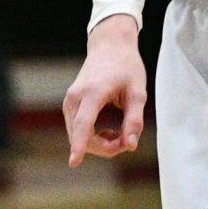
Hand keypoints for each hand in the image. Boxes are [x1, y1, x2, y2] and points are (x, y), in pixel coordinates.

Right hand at [64, 15, 145, 165]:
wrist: (109, 46)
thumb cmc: (126, 66)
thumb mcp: (138, 91)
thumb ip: (134, 119)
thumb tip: (130, 145)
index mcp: (94, 91)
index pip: (84, 123)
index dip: (80, 144)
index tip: (74, 162)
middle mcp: (76, 97)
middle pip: (82, 135)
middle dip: (104, 146)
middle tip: (127, 140)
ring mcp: (70, 101)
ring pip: (78, 135)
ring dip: (99, 142)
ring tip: (120, 133)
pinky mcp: (70, 104)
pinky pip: (77, 129)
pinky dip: (92, 136)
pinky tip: (109, 131)